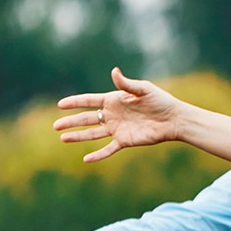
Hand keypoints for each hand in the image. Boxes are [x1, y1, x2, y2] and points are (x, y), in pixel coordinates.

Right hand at [54, 67, 181, 162]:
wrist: (174, 119)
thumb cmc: (161, 101)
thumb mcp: (143, 89)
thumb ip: (126, 84)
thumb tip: (113, 71)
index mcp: (114, 100)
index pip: (89, 101)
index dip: (75, 102)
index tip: (60, 104)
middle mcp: (113, 115)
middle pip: (87, 118)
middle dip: (71, 122)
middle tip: (56, 126)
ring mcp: (117, 129)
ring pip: (93, 134)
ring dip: (78, 136)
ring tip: (63, 138)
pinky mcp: (125, 141)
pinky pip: (109, 149)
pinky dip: (98, 155)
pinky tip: (86, 159)